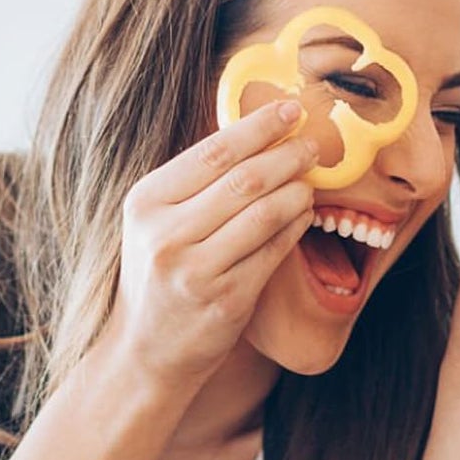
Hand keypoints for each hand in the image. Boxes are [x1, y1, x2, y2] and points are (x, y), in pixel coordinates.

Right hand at [102, 100, 317, 386]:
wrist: (146, 349)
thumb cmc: (160, 275)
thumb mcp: (157, 221)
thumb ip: (195, 182)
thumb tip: (256, 132)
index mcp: (145, 202)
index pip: (214, 151)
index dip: (260, 126)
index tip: (291, 109)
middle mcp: (166, 235)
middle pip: (245, 179)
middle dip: (288, 155)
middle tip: (314, 143)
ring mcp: (196, 271)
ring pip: (265, 214)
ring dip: (298, 191)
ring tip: (311, 179)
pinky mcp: (226, 300)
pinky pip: (273, 252)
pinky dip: (296, 227)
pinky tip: (305, 214)